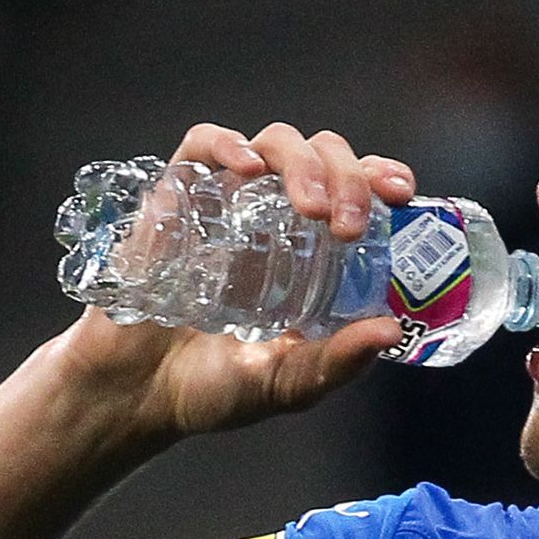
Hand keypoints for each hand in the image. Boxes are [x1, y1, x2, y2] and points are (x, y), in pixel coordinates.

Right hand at [49, 123, 416, 439]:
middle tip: (348, 225)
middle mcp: (274, 214)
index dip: (380, 176)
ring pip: (275, 142)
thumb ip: (336, 362)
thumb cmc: (214, 387)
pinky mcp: (174, 197)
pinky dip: (226, 144)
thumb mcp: (287, 383)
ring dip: (302, 163)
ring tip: (311, 208)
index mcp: (311, 248)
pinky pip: (200, 146)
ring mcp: (225, 201)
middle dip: (348, 176)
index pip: (356, 187)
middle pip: (324, 155)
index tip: (402, 193)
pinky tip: (247, 168)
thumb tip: (391, 330)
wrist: (136, 396)